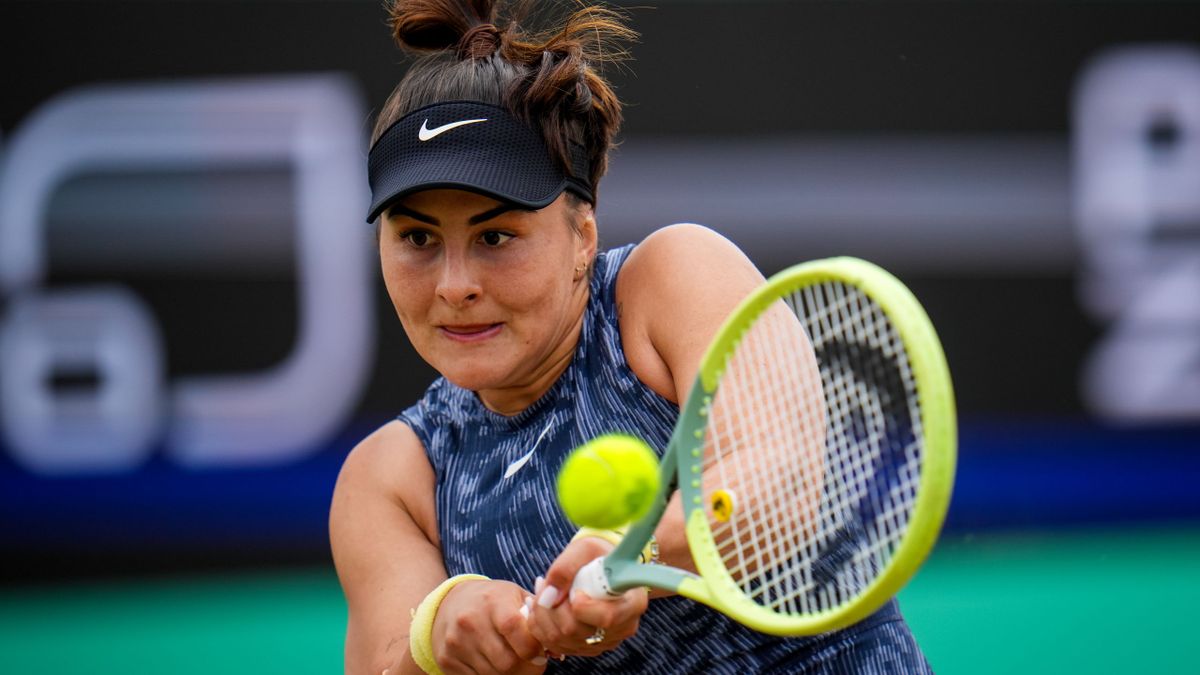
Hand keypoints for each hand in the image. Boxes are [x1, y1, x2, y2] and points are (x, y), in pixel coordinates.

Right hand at [431, 579, 547, 673]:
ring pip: (492, 674)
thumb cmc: (492, 600)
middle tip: (534, 664)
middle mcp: (470, 622)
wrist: (450, 603)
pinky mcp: (446, 660)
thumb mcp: (514, 595)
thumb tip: (557, 644)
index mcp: (492, 601)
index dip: (533, 648)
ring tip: (517, 663)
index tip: (541, 653)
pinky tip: (495, 663)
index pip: (515, 630)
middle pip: (506, 661)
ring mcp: (456, 643)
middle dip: (526, 668)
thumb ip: (536, 614)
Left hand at [527, 536, 648, 657]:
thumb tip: (549, 596)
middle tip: (545, 583)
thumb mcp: (584, 549)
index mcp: (633, 602)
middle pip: (577, 631)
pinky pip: (555, 645)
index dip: (582, 607)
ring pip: (561, 640)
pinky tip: (543, 605)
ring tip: (543, 591)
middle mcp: (623, 627)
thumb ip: (566, 568)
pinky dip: (541, 625)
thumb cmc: (596, 555)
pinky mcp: (588, 647)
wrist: (599, 567)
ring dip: (543, 615)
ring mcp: (605, 641)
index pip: (607, 618)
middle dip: (553, 607)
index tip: (574, 591)